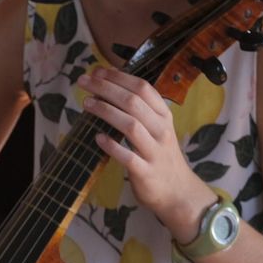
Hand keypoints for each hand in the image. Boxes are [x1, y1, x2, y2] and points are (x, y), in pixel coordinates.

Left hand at [76, 68, 218, 241]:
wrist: (178, 192)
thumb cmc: (160, 155)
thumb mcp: (156, 128)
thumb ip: (137, 110)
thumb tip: (105, 85)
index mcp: (163, 115)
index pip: (143, 88)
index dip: (119, 77)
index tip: (97, 71)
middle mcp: (161, 130)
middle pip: (133, 102)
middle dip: (106, 88)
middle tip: (84, 81)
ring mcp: (155, 152)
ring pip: (130, 125)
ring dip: (106, 111)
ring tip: (86, 103)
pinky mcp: (146, 172)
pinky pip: (128, 157)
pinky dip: (112, 146)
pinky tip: (97, 138)